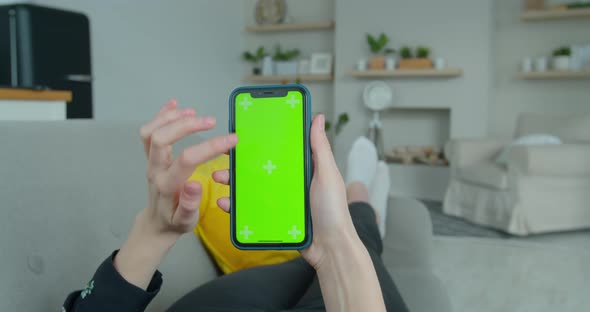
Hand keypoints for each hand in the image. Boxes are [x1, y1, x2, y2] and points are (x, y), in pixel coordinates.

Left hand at [138, 99, 237, 238]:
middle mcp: (155, 169)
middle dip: (186, 125)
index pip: (187, 159)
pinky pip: (148, 132)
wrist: (156, 224)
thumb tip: (195, 184)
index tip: (231, 139)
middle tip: (211, 121)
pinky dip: (160, 115)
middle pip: (161, 138)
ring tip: (193, 112)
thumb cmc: (175, 221)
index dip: (210, 146)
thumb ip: (189, 204)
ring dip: (170, 117)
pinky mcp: (150, 157)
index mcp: (167, 185)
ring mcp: (150, 161)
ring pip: (150, 132)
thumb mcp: (186, 220)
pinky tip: (175, 104)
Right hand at [212, 114, 358, 268]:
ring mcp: (279, 201)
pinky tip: (224, 203)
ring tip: (219, 178)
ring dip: (233, 183)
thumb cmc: (333, 210)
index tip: (243, 134)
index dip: (262, 142)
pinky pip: (250, 209)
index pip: (278, 150)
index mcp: (302, 169)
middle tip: (224, 157)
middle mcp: (289, 183)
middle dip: (240, 163)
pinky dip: (236, 206)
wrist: (330, 248)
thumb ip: (320, 148)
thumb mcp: (327, 174)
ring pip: (251, 188)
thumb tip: (317, 118)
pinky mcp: (272, 218)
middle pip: (260, 168)